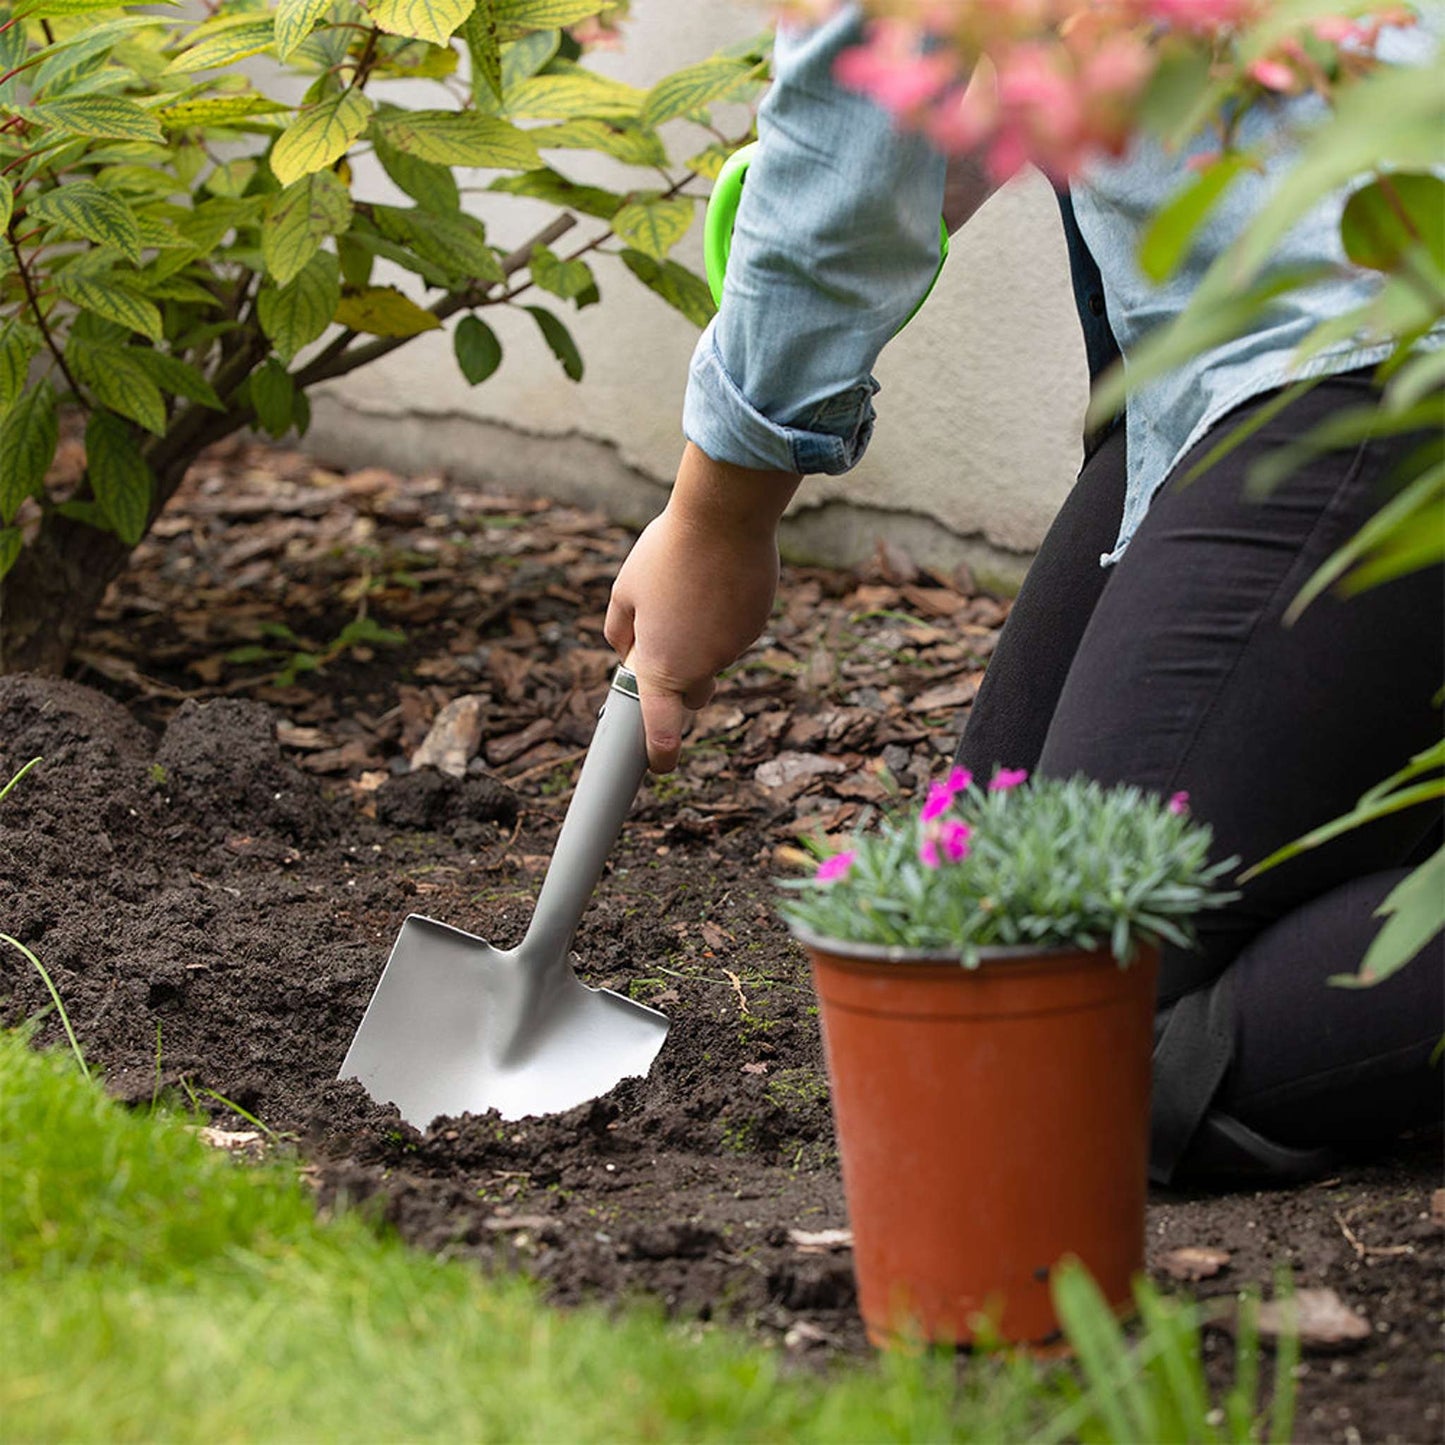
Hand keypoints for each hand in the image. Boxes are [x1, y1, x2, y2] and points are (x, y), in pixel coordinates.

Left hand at [606, 443, 799, 771]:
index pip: (660, 727)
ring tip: (692, 585)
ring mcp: (733, 648)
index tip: (659, 766)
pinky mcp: (756, 625)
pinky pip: (736, 631)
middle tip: (668, 633)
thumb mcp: (625, 589)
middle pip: (694, 694)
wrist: (724, 518)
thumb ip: (619, 629)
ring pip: (715, 655)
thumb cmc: (666, 553)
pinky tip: (718, 579)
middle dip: (682, 679)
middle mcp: (701, 665)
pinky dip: (725, 616)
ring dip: (702, 635)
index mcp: (661, 664)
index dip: (659, 753)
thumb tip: (624, 649)